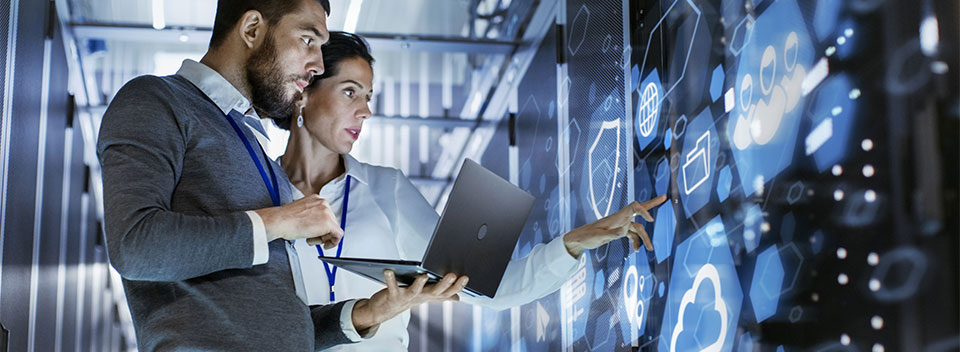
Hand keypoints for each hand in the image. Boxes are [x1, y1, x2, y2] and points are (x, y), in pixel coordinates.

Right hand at [253, 195, 342, 247]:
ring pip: (334, 228)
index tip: (317, 232)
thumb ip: (311, 215)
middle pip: (331, 221)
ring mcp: (327, 212)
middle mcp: (323, 203)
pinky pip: (338, 235)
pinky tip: (325, 245)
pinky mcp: (329, 223)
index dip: (321, 226)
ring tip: (311, 239)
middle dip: (323, 233)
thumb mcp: (301, 212)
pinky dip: (333, 242)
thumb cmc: (285, 219)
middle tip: (313, 238)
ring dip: (324, 238)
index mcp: (316, 199)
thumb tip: (316, 225)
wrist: (280, 221)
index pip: (326, 214)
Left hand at [351, 270, 467, 333]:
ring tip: (423, 276)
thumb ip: (441, 295)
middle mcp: (420, 297)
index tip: (465, 277)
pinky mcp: (393, 295)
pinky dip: (390, 279)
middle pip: (435, 292)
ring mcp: (406, 297)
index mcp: (429, 295)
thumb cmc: (406, 299)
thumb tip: (457, 298)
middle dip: (444, 284)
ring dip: (419, 284)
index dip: (457, 286)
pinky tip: (389, 270)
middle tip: (452, 275)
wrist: (384, 310)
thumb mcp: (425, 297)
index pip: (447, 292)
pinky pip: (391, 286)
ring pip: (415, 291)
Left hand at [562, 194, 668, 256]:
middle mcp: (621, 218)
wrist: (579, 239)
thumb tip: (623, 232)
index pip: (634, 207)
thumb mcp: (599, 237)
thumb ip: (612, 234)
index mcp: (617, 216)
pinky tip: (636, 250)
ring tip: (650, 249)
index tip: (651, 221)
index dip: (644, 211)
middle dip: (652, 203)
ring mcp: (620, 224)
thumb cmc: (587, 236)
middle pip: (639, 209)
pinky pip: (632, 234)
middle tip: (665, 197)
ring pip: (638, 228)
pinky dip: (636, 241)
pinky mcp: (618, 231)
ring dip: (645, 238)